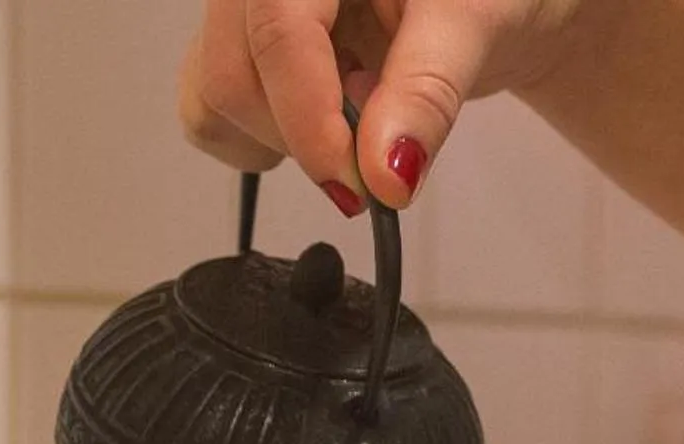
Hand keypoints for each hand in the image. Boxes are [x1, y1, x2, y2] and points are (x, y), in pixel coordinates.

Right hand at [176, 0, 592, 210]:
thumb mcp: (476, 24)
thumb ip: (427, 93)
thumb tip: (385, 176)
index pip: (278, 28)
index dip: (309, 117)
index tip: (356, 185)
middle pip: (233, 71)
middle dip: (303, 135)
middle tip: (377, 155)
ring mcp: (241, 8)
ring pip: (211, 95)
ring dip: (280, 137)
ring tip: (358, 112)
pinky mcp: (236, 44)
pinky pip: (207, 108)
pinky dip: (258, 137)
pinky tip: (322, 116)